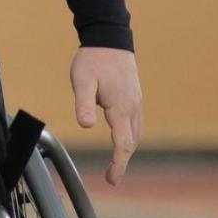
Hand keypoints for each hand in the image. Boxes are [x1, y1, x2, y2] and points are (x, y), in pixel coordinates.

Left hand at [71, 47, 142, 185]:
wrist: (109, 38)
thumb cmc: (93, 59)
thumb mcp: (81, 81)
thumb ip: (83, 103)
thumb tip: (86, 125)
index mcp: (120, 106)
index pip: (123, 142)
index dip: (119, 162)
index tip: (112, 179)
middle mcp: (132, 106)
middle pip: (131, 141)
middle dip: (123, 161)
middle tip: (112, 178)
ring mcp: (135, 101)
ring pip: (135, 132)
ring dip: (127, 150)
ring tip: (117, 165)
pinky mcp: (134, 96)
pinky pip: (135, 123)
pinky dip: (130, 136)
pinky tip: (122, 140)